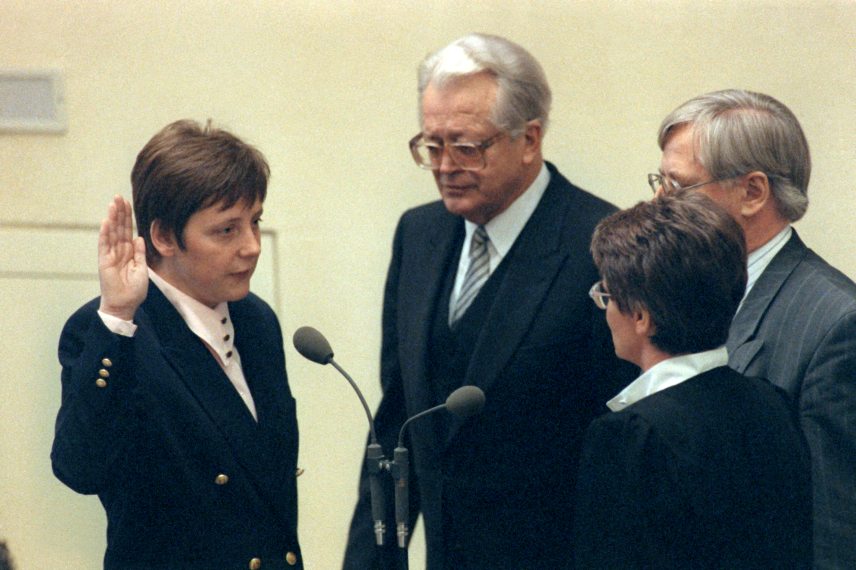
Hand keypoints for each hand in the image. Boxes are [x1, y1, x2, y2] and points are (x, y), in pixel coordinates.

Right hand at [98, 195, 147, 319]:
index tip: (127, 203)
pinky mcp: (104, 262)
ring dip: (112, 218)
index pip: (127, 231)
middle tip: (119, 196)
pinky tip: (106, 221)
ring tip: (112, 203)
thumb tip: (139, 237)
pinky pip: (104, 245)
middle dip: (119, 212)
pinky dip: (105, 233)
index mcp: (128, 252)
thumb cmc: (133, 290)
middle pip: (119, 228)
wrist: (124, 305)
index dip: (127, 217)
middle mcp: (118, 251)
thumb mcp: (142, 269)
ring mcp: (110, 255)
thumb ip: (140, 253)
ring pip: (111, 233)